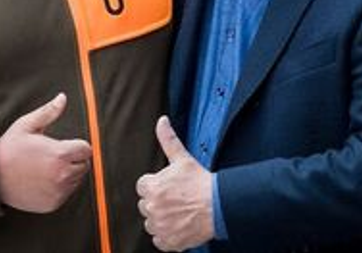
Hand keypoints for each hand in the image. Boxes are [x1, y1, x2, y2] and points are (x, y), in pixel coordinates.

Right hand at [0, 93, 92, 212]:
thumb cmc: (9, 149)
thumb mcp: (26, 125)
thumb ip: (48, 112)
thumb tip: (62, 97)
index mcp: (59, 154)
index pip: (86, 150)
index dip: (77, 146)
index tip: (63, 146)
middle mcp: (62, 175)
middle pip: (84, 165)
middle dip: (73, 159)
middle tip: (53, 156)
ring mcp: (58, 192)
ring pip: (76, 180)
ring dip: (68, 173)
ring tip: (46, 168)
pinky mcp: (53, 204)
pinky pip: (66, 194)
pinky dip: (59, 188)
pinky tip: (42, 180)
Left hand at [135, 116, 213, 250]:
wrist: (218, 206)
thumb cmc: (201, 183)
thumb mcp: (182, 158)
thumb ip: (168, 140)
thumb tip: (162, 121)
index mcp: (152, 187)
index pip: (142, 187)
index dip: (155, 186)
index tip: (168, 188)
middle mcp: (152, 207)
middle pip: (146, 206)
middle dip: (157, 203)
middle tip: (175, 200)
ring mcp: (160, 226)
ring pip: (151, 224)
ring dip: (161, 220)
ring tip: (178, 213)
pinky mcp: (168, 241)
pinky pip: (159, 241)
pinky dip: (167, 236)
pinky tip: (179, 226)